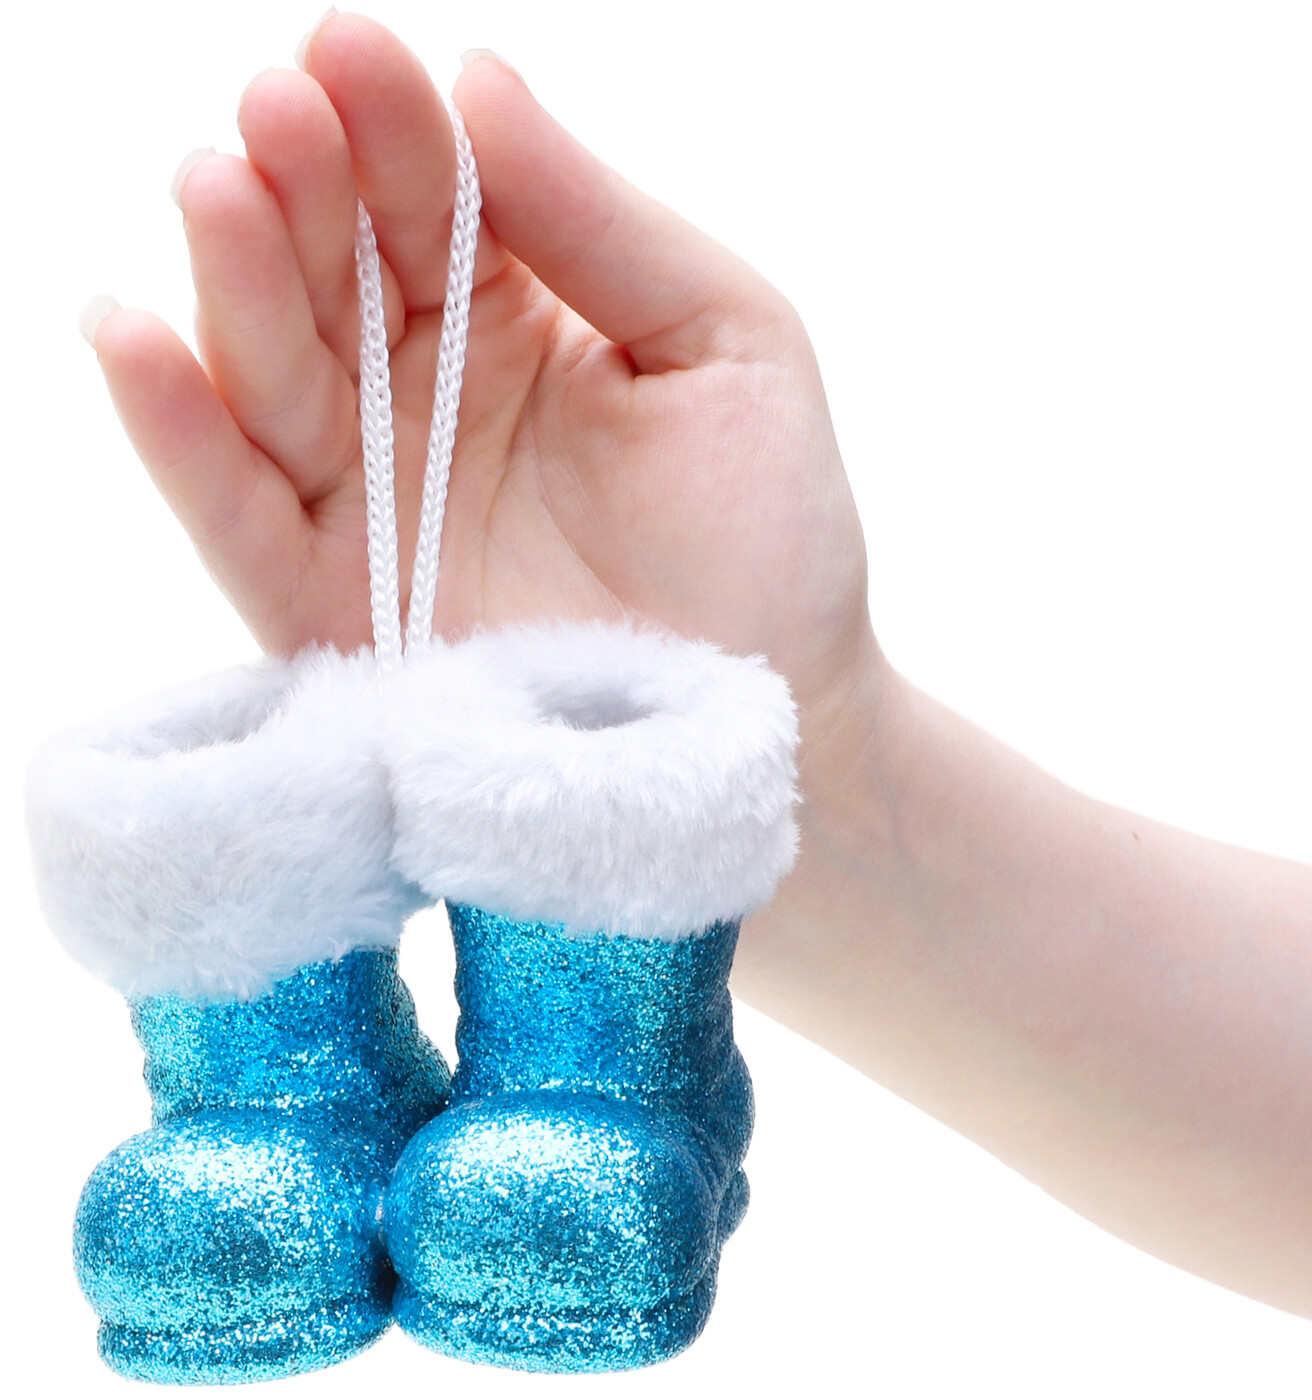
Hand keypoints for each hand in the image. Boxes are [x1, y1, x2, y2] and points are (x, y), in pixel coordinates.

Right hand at [89, 12, 875, 717]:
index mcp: (517, 319)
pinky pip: (237, 513)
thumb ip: (601, 223)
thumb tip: (479, 77)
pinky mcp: (330, 606)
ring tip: (217, 186)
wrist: (765, 711)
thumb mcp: (724, 341)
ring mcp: (370, 501)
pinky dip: (179, 432)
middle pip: (335, 273)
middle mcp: (423, 398)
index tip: (350, 53)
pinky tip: (131, 333)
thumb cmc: (764, 528)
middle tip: (279, 107)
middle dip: (303, 184)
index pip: (432, 202)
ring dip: (235, 279)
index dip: (391, 127)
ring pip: (274, 372)